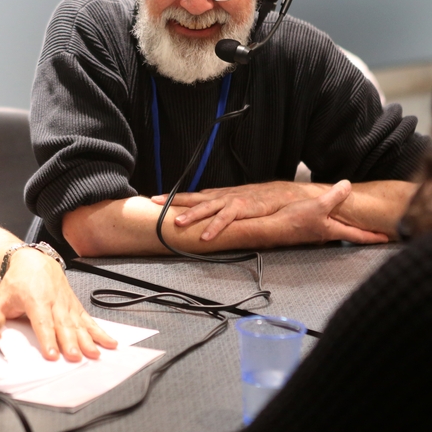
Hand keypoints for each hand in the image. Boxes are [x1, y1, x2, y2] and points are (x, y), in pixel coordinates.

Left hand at [0, 248, 117, 361]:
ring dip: (87, 340)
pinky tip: (110, 343)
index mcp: (35, 299)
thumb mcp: (2, 297)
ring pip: (78, 323)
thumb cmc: (18, 281)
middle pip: (63, 325)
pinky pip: (89, 320)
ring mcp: (67, 303)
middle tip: (76, 358)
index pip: (42, 322)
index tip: (52, 355)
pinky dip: (100, 332)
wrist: (33, 259)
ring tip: (94, 354)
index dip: (47, 339)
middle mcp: (54, 301)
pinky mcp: (75, 305)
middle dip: (70, 343)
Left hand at [153, 181, 319, 241]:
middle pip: (192, 198)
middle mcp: (218, 196)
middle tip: (155, 203)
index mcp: (214, 195)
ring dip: (191, 215)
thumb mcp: (229, 202)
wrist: (276, 195)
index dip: (172, 197)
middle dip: (173, 201)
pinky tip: (205, 237)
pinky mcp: (241, 209)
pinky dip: (215, 228)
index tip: (154, 199)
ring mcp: (229, 202)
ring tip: (177, 222)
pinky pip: (225, 220)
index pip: (189, 195)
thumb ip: (214, 207)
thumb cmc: (251, 200)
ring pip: (206, 208)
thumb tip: (197, 214)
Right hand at [267, 180, 388, 244]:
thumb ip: (335, 195)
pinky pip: (321, 227)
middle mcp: (325, 236)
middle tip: (373, 231)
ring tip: (352, 223)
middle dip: (360, 233)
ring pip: (334, 231)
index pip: (358, 235)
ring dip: (344, 228)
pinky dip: (329, 224)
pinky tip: (324, 218)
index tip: (387, 238)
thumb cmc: (295, 219)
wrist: (271, 229)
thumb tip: (348, 185)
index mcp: (333, 230)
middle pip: (347, 235)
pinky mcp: (303, 232)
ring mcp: (314, 236)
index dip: (373, 236)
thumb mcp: (319, 205)